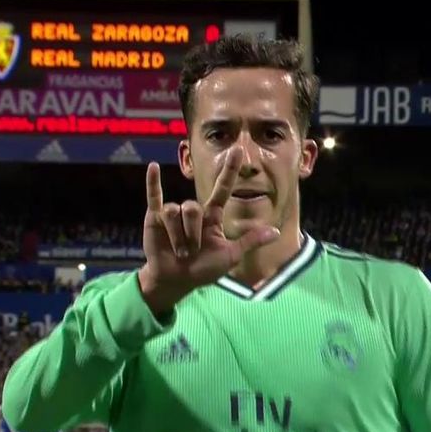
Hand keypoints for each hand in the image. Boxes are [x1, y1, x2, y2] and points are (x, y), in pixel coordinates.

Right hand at [138, 147, 279, 314]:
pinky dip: (153, 182)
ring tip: (178, 251)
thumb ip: (250, 241)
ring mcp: (174, 212)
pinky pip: (154, 196)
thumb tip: (277, 232)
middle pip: (193, 208)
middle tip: (191, 252)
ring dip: (177, 237)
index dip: (230, 170)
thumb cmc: (203, 269)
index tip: (237, 150)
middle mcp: (194, 211)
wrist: (176, 281)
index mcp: (212, 216)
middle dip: (192, 235)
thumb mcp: (230, 256)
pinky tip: (153, 167)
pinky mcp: (156, 217)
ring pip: (176, 212)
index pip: (223, 189)